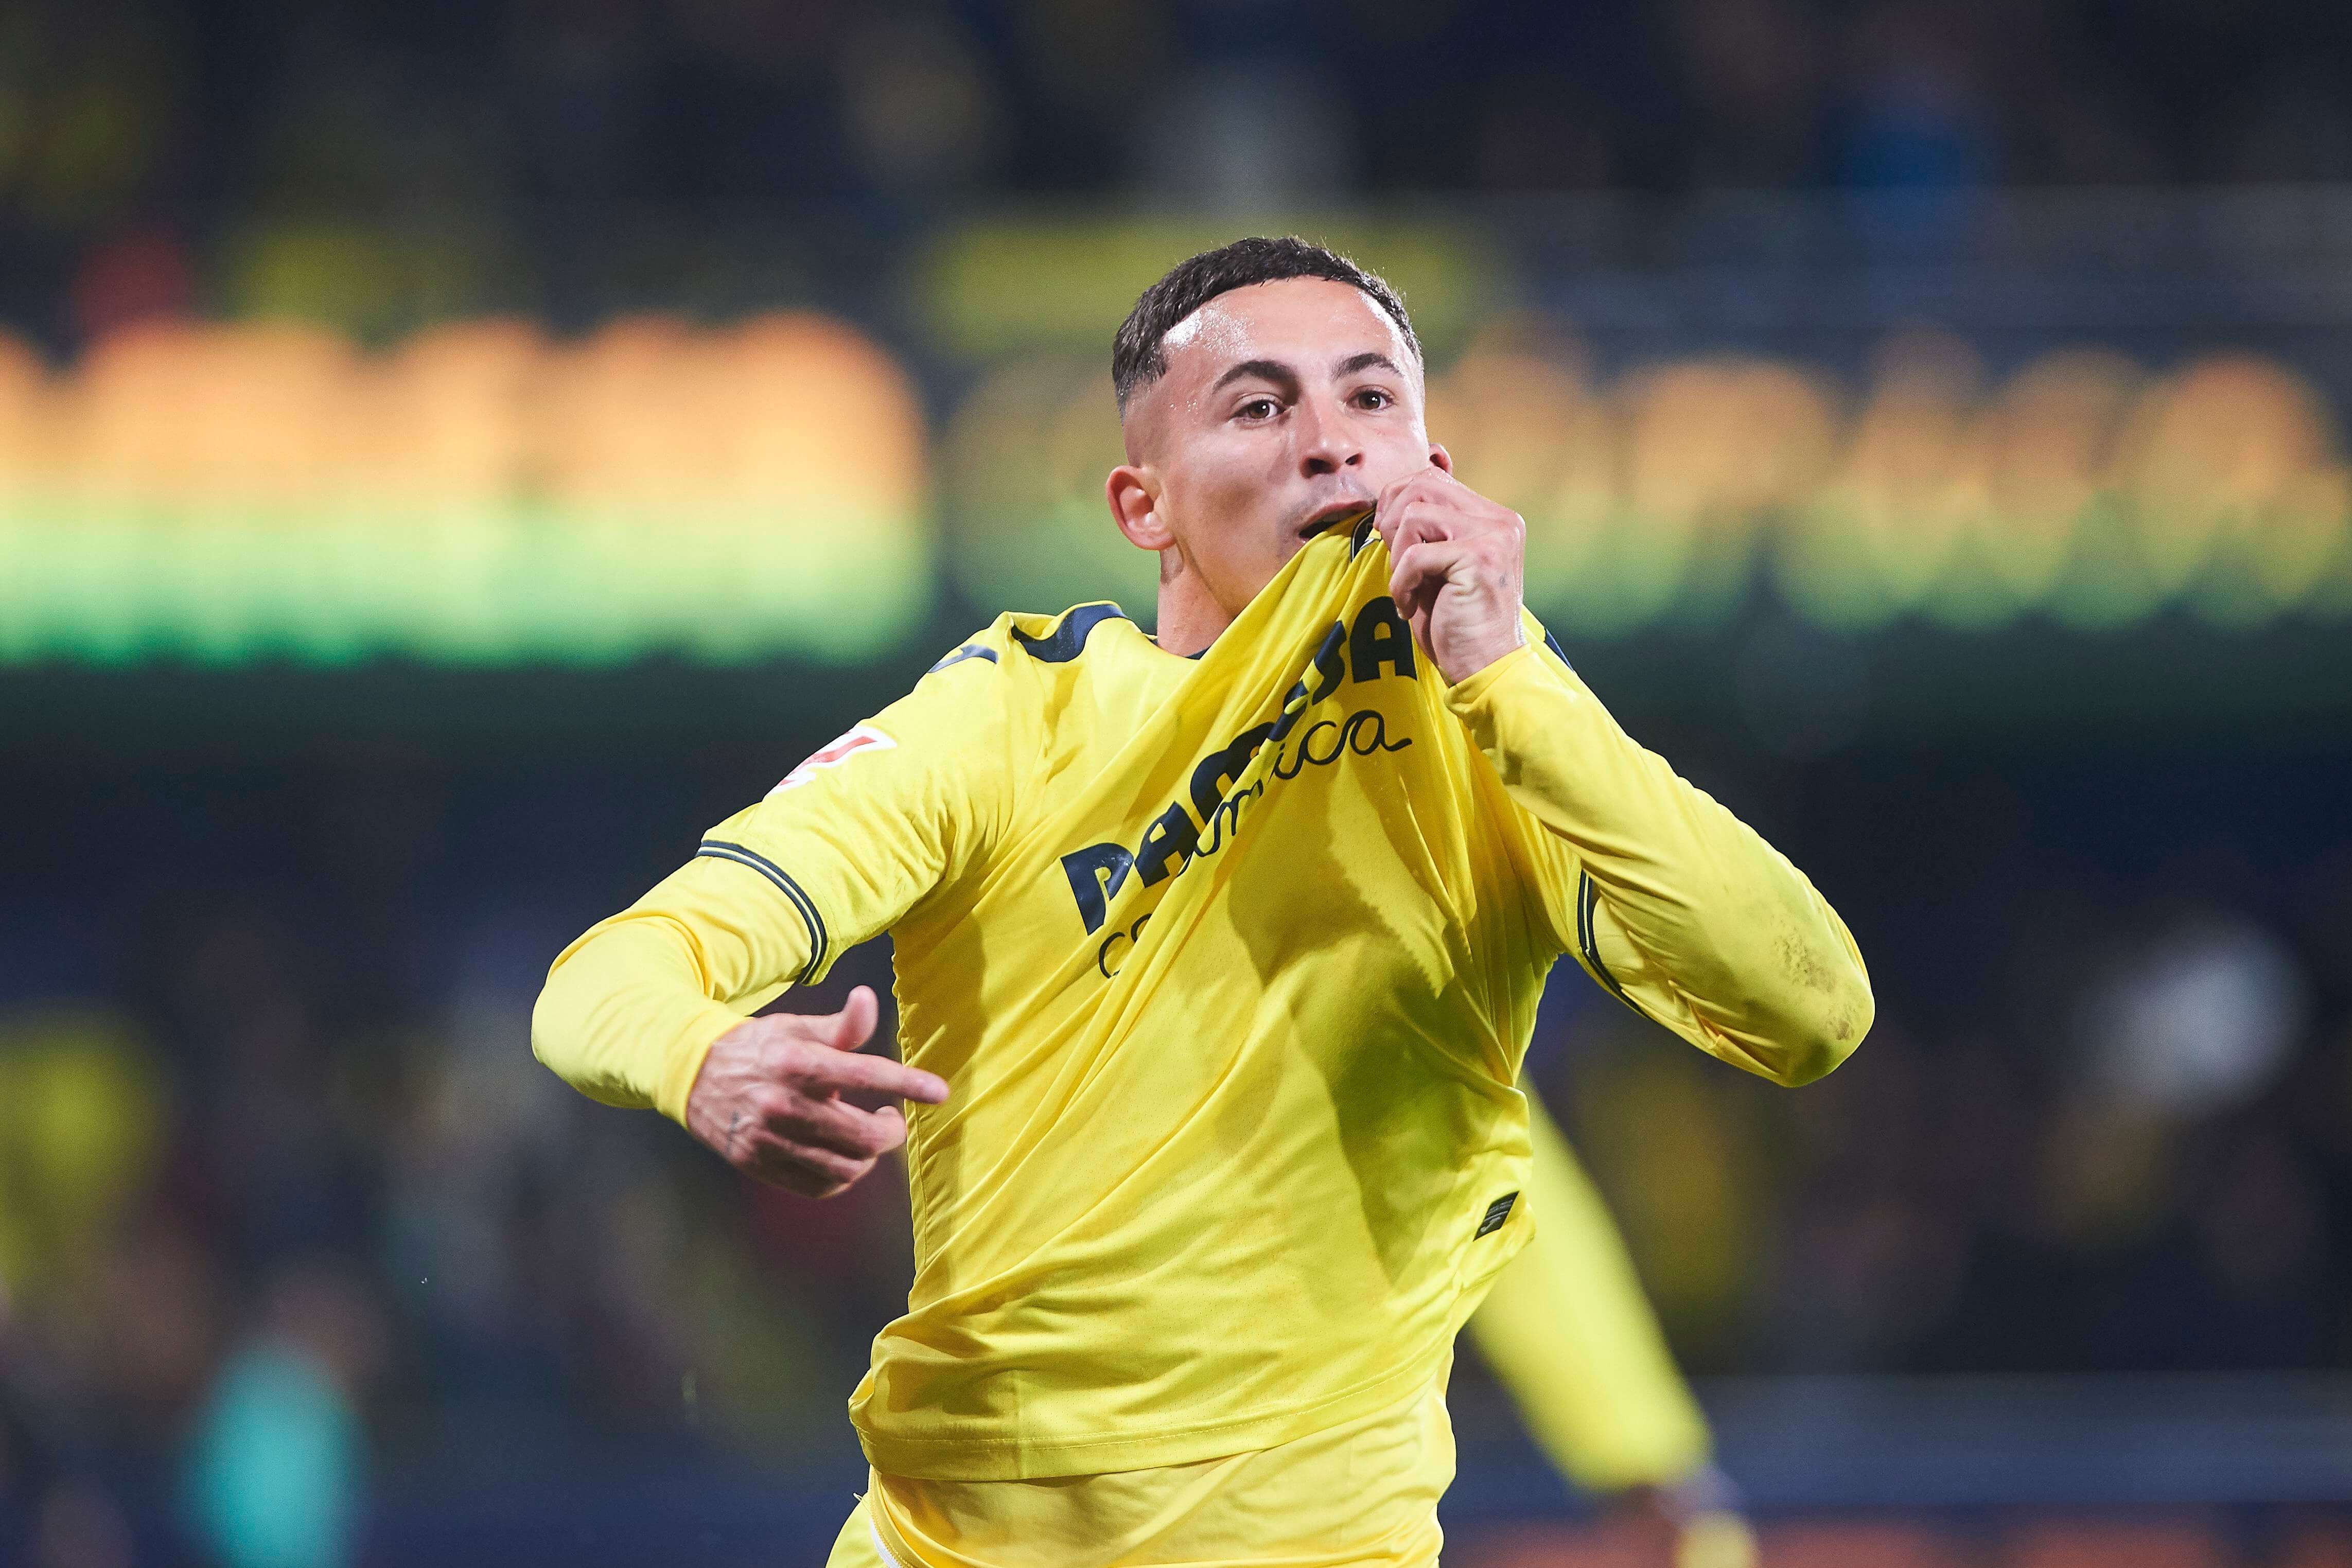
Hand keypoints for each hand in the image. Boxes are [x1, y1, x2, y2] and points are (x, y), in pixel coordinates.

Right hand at [683, 986, 948, 1196]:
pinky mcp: (759, 1164)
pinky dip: (842, 1177)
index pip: (865, 1074)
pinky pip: (818, 1186)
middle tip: (891, 1117)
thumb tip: (869, 998)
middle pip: (863, 1135)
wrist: (693, 1073)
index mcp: (798, 1063)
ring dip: (868, 1156)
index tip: (939, 1093)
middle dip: (890, 1130)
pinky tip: (843, 1156)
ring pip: (845, 1168)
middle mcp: (783, 1104)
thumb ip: (841, 1026)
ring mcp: (769, 1139)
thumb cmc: (759, 1047)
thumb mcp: (798, 1027)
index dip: (907, 1084)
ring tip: (866, 1136)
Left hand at [1374, 467, 1526, 683]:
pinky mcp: (1479, 558)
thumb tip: (1386, 505)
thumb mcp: (1437, 566)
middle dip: (1392, 521)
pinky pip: (1414, 554)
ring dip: (1397, 555)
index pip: (1433, 478)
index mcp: (1492, 518)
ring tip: (1407, 587)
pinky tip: (1409, 606)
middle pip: (1422, 484)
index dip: (1398, 502)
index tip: (1389, 539)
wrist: (1485, 667)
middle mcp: (1500, 520)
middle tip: (1394, 562)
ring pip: (1415, 513)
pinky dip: (1401, 583)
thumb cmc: (1456, 623)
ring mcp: (1493, 536)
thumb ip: (1424, 531)